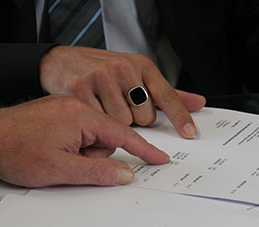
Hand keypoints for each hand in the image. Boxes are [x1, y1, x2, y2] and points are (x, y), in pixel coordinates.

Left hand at [0, 95, 168, 187]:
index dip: (143, 149)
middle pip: (106, 136)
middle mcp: (76, 106)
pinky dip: (73, 143)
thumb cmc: (18, 151)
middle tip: (71, 162)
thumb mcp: (61, 168)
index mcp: (82, 115)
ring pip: (91, 135)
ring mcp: (66, 108)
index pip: (123, 133)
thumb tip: (126, 174)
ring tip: (57, 156)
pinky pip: (78, 130)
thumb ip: (98, 171)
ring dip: (81, 151)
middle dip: (94, 154)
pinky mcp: (57, 113)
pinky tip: (53, 149)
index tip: (159, 158)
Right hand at [40, 46, 205, 138]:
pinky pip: (99, 121)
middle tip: (119, 106)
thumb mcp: (135, 74)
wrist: (61, 61)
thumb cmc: (99, 70)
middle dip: (134, 120)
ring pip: (122, 122)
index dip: (179, 116)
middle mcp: (123, 69)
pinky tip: (91, 106)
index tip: (188, 133)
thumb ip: (164, 93)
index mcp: (140, 65)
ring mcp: (101, 77)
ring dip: (114, 122)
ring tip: (102, 105)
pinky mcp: (81, 88)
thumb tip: (197, 103)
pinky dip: (96, 121)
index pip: (166, 94)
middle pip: (143, 117)